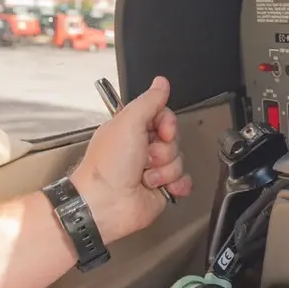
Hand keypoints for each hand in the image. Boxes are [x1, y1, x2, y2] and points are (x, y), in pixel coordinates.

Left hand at [70, 76, 191, 245]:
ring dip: (165, 170)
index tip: (161, 131)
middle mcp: (141, 148)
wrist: (105, 205)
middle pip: (174, 139)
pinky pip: (183, 181)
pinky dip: (177, 184)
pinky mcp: (160, 189)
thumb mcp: (128, 122)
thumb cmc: (107, 167)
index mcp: (131, 129)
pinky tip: (165, 186)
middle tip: (146, 157)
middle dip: (164, 150)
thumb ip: (149, 101)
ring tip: (145, 177)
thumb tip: (161, 83)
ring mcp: (151, 169)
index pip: (163, 116)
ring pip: (179, 160)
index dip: (167, 124)